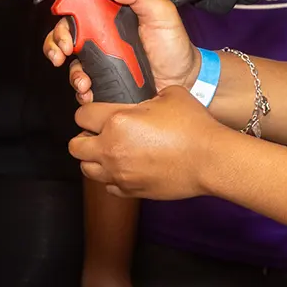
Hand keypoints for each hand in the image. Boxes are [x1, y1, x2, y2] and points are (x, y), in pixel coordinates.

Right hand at [44, 0, 197, 100]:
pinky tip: (90, 93)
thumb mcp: (161, 13)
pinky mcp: (106, 83)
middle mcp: (102, 38)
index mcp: (111, 17)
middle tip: (62, 54)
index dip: (65, 21)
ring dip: (71, 74)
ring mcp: (103, 62)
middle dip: (56, 46)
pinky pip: (85, 87)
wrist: (185, 80)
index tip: (67, 34)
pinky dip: (82, 91)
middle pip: (66, 38)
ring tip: (83, 82)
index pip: (78, 13)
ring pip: (73, 65)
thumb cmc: (174, 46)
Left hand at [69, 87, 223, 199]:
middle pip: (75, 145)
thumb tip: (143, 100)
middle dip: (84, 137)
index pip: (81, 114)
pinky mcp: (130, 191)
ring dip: (94, 159)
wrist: (210, 160)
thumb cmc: (193, 127)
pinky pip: (107, 186)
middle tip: (100, 133)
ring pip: (86, 169)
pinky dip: (111, 177)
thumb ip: (147, 95)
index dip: (88, 112)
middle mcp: (111, 148)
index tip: (97, 113)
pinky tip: (125, 168)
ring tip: (110, 152)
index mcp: (117, 120)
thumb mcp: (170, 95)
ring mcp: (119, 173)